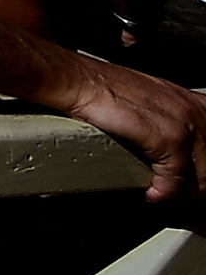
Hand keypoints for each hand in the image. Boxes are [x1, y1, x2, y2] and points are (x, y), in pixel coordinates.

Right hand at [52, 53, 205, 200]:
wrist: (81, 81)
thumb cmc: (103, 87)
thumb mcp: (148, 100)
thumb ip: (166, 118)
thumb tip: (167, 148)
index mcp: (191, 101)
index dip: (202, 166)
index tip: (190, 179)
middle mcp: (194, 110)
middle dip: (196, 182)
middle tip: (177, 193)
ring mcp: (184, 122)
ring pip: (202, 172)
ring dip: (183, 191)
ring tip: (164, 194)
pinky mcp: (168, 136)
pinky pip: (177, 176)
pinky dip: (165, 190)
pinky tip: (153, 192)